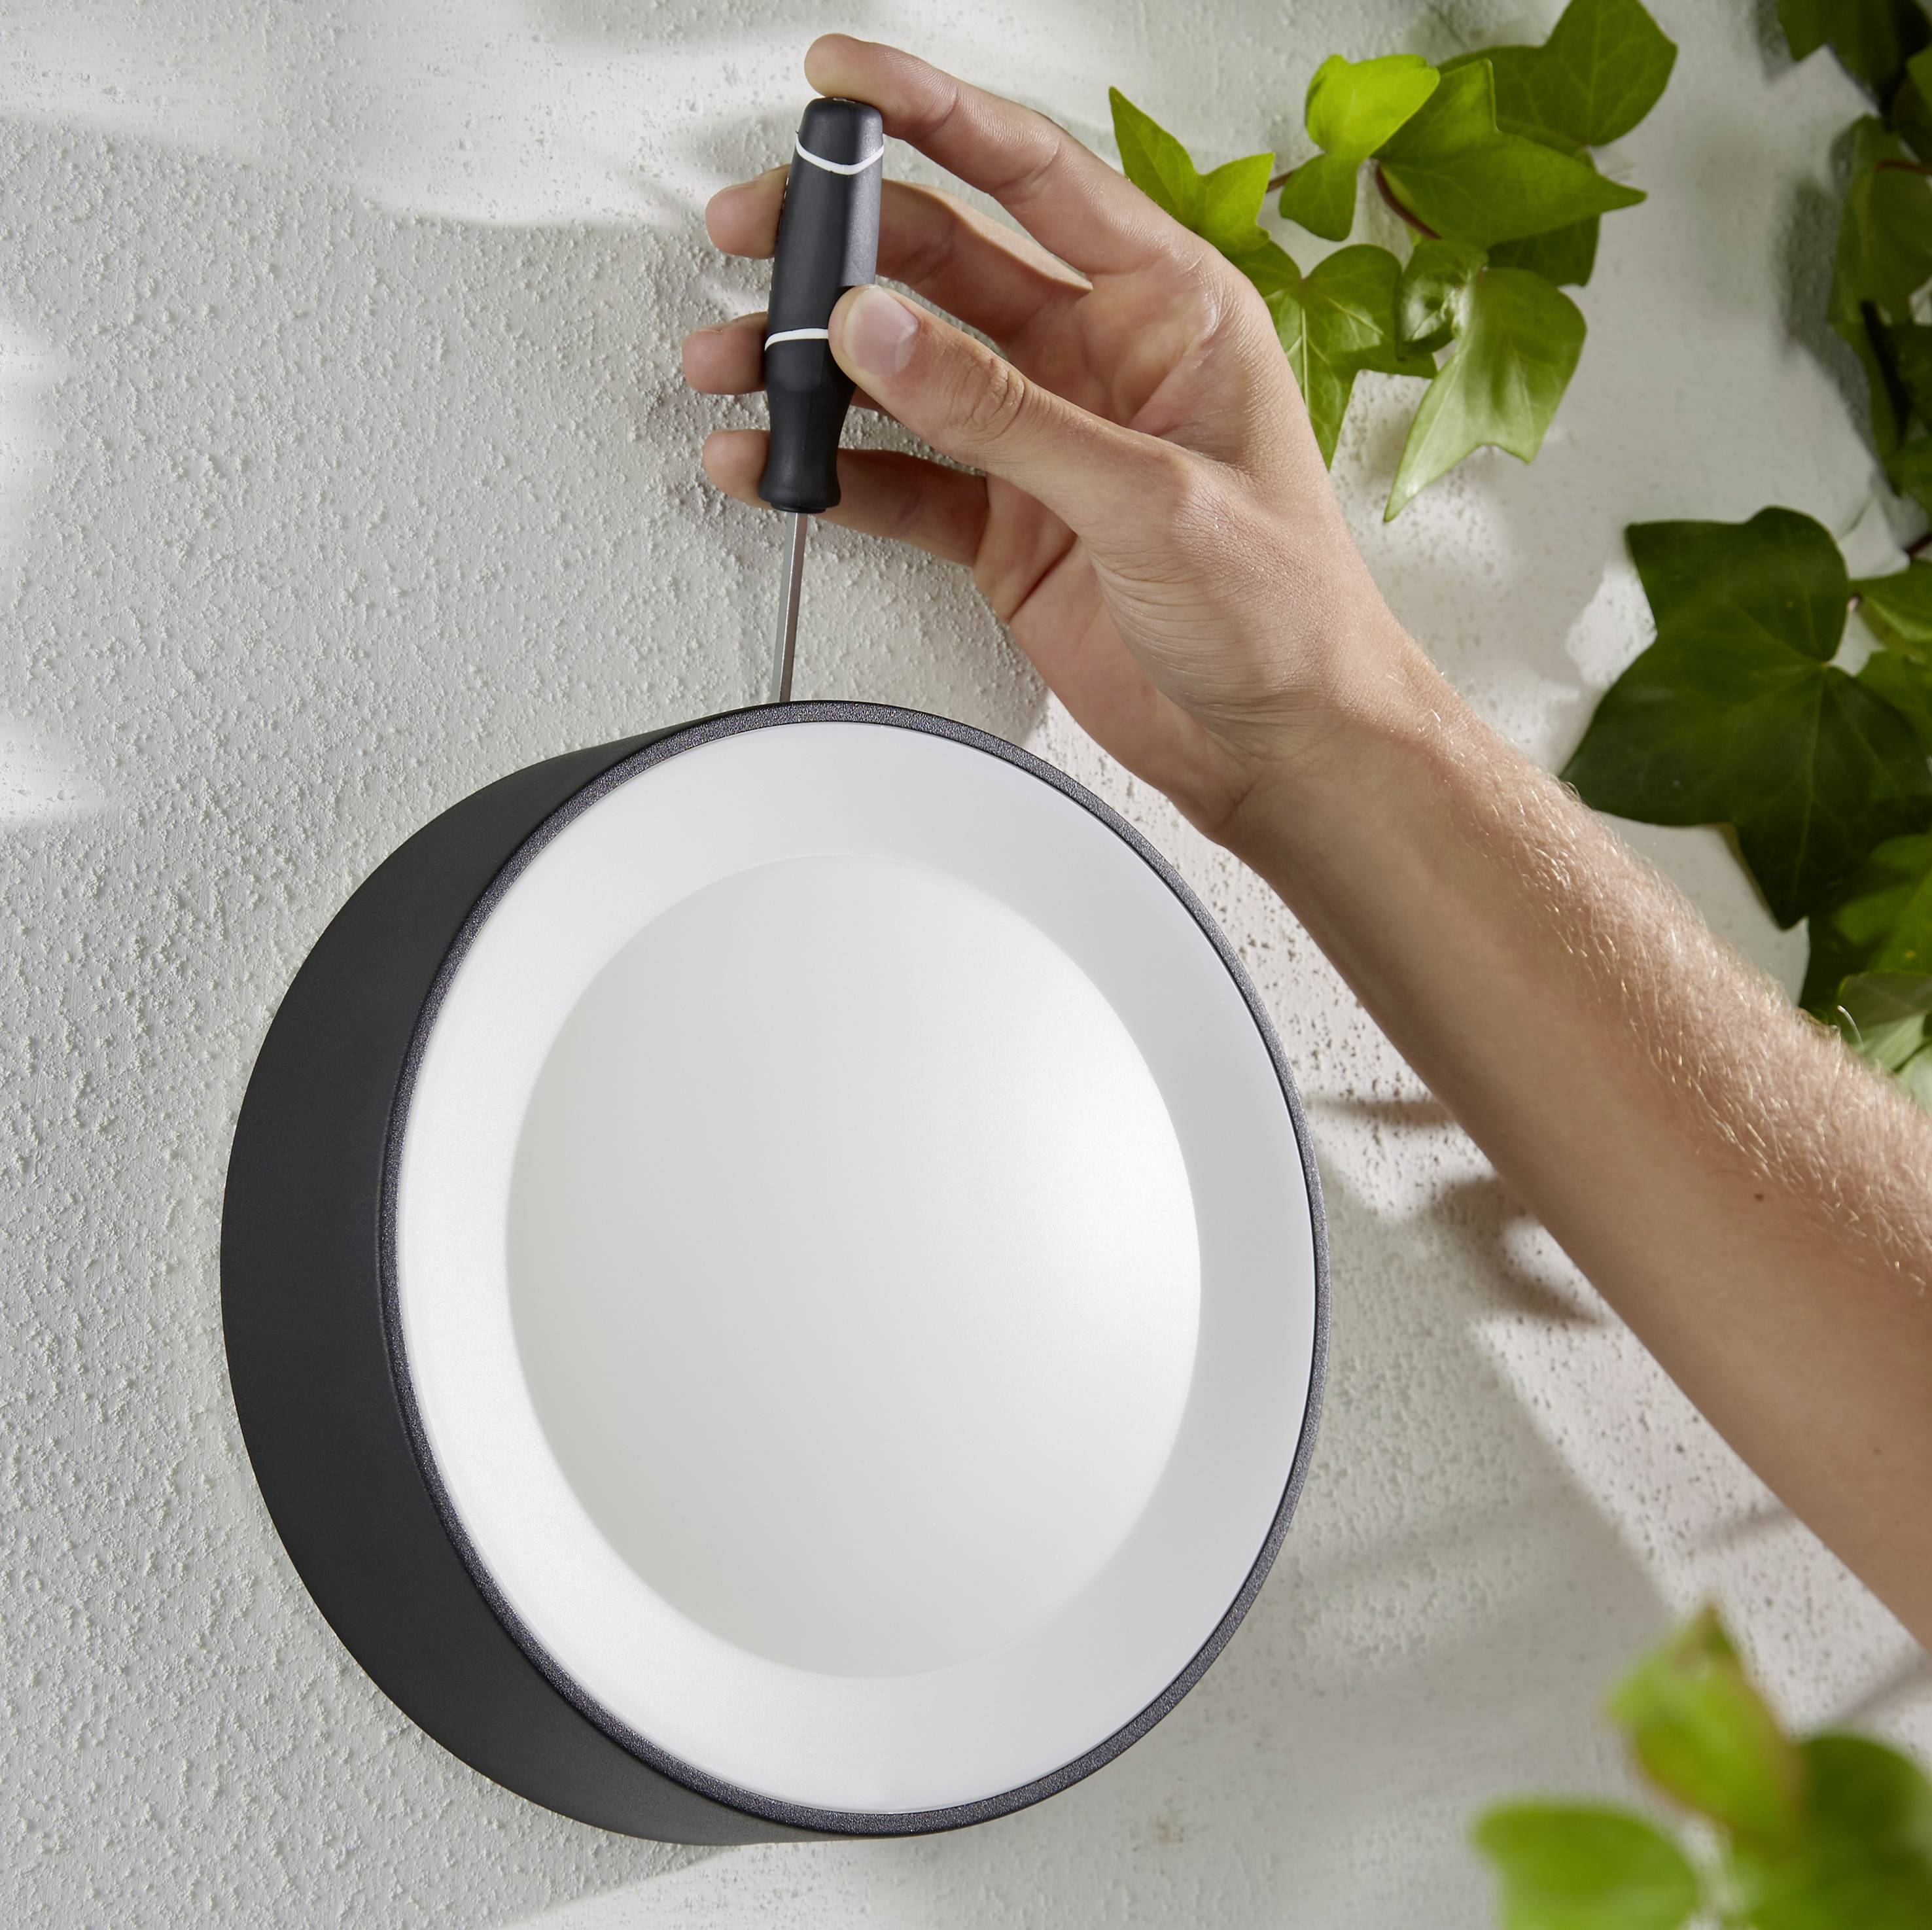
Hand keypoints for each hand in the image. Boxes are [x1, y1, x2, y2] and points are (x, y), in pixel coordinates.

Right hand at [683, 36, 1422, 840]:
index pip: (1035, 175)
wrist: (1283, 745)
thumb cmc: (1284, 610)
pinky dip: (834, 475)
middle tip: (757, 233)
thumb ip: (1005, 412)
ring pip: (907, 375)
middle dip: (842, 245)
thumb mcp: (1149, 493)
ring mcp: (1045, 448)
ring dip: (817, 367)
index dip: (934, 118)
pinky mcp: (1008, 531)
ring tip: (736, 361)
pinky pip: (903, 482)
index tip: (845, 85)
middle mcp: (1099, 363)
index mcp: (1169, 309)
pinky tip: (774, 463)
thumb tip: (884, 330)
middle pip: (947, 265)